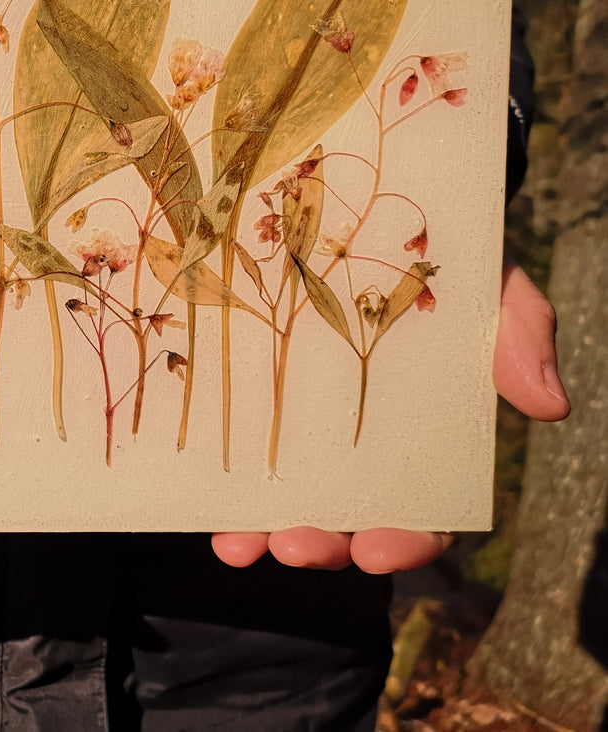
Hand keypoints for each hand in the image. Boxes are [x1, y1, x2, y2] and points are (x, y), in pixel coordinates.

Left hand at [212, 256, 568, 572]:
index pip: (421, 508)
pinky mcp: (245, 390)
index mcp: (422, 433)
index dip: (405, 541)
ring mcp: (295, 419)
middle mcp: (358, 440)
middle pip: (345, 517)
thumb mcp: (488, 281)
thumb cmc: (441, 256)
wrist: (364, 200)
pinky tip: (203, 507)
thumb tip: (550, 406)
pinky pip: (229, 446)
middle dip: (322, 544)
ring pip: (281, 497)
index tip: (378, 553)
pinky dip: (218, 484)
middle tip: (299, 547)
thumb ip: (519, 332)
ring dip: (261, 531)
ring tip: (241, 544)